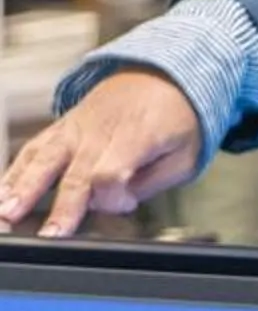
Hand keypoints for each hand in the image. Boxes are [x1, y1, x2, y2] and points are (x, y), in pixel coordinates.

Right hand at [0, 70, 203, 237]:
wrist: (161, 75)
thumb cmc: (176, 117)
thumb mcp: (186, 153)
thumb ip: (154, 182)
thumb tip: (120, 203)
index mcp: (136, 136)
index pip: (112, 173)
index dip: (113, 197)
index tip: (123, 205)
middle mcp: (99, 131)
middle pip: (76, 172)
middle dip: (62, 206)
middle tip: (49, 234)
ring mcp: (75, 128)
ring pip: (45, 158)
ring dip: (23, 187)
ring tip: (6, 212)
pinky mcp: (61, 128)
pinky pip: (33, 149)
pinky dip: (14, 171)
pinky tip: (2, 193)